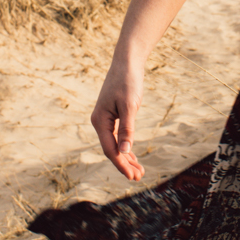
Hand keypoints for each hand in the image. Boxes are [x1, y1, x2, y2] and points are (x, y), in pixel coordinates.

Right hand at [91, 53, 144, 180]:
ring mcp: (105, 119)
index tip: (132, 176)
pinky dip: (126, 147)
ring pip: (115, 145)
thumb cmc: (128, 82)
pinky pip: (117, 137)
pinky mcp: (113, 116)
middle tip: (139, 177)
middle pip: (112, 150)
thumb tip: (125, 152)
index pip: (110, 149)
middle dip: (125, 164)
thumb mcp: (129, 106)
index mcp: (100, 121)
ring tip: (139, 171)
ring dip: (126, 158)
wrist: (127, 62)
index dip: (121, 164)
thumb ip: (127, 129)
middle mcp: (100, 122)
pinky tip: (133, 156)